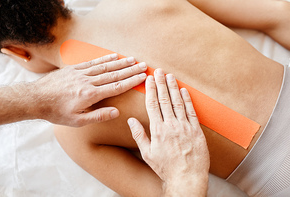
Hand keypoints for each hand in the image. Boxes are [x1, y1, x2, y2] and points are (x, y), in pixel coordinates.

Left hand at [31, 54, 146, 126]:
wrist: (35, 99)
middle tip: (143, 65)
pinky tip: (113, 56)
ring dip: (120, 62)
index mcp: (90, 95)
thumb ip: (98, 116)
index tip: (142, 77)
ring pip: (105, 66)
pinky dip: (104, 58)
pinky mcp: (74, 69)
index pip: (116, 87)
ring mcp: (81, 73)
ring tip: (133, 59)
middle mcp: (87, 82)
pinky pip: (93, 62)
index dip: (131, 81)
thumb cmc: (56, 112)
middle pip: (114, 74)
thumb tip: (116, 112)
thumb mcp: (77, 121)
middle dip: (130, 70)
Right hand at [127, 69, 209, 195]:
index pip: (152, 104)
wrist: (186, 177)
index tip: (149, 79)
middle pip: (164, 100)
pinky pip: (191, 112)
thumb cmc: (165, 167)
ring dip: (174, 88)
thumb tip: (131, 120)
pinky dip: (188, 100)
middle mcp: (171, 125)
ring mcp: (185, 127)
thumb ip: (139, 135)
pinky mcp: (196, 130)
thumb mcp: (147, 153)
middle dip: (161, 84)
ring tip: (170, 76)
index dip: (150, 90)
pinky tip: (184, 90)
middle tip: (159, 71)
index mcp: (157, 130)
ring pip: (178, 102)